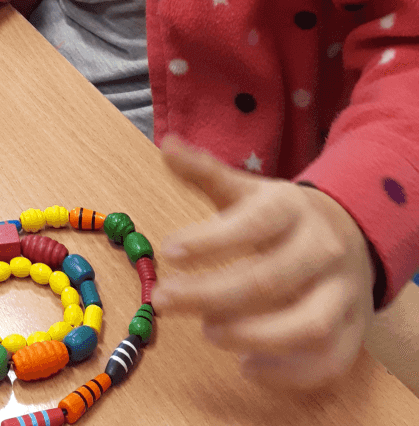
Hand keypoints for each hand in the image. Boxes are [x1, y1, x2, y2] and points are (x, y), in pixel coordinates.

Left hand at [152, 135, 374, 390]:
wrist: (350, 234)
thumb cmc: (282, 216)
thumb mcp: (248, 190)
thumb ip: (206, 173)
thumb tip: (166, 145)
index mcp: (292, 208)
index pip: (254, 223)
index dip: (211, 239)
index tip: (169, 250)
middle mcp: (322, 249)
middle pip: (270, 278)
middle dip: (213, 294)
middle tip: (166, 300)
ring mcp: (342, 292)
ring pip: (306, 324)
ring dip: (253, 335)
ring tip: (208, 332)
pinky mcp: (352, 331)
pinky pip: (328, 360)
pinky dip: (289, 372)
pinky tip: (246, 365)